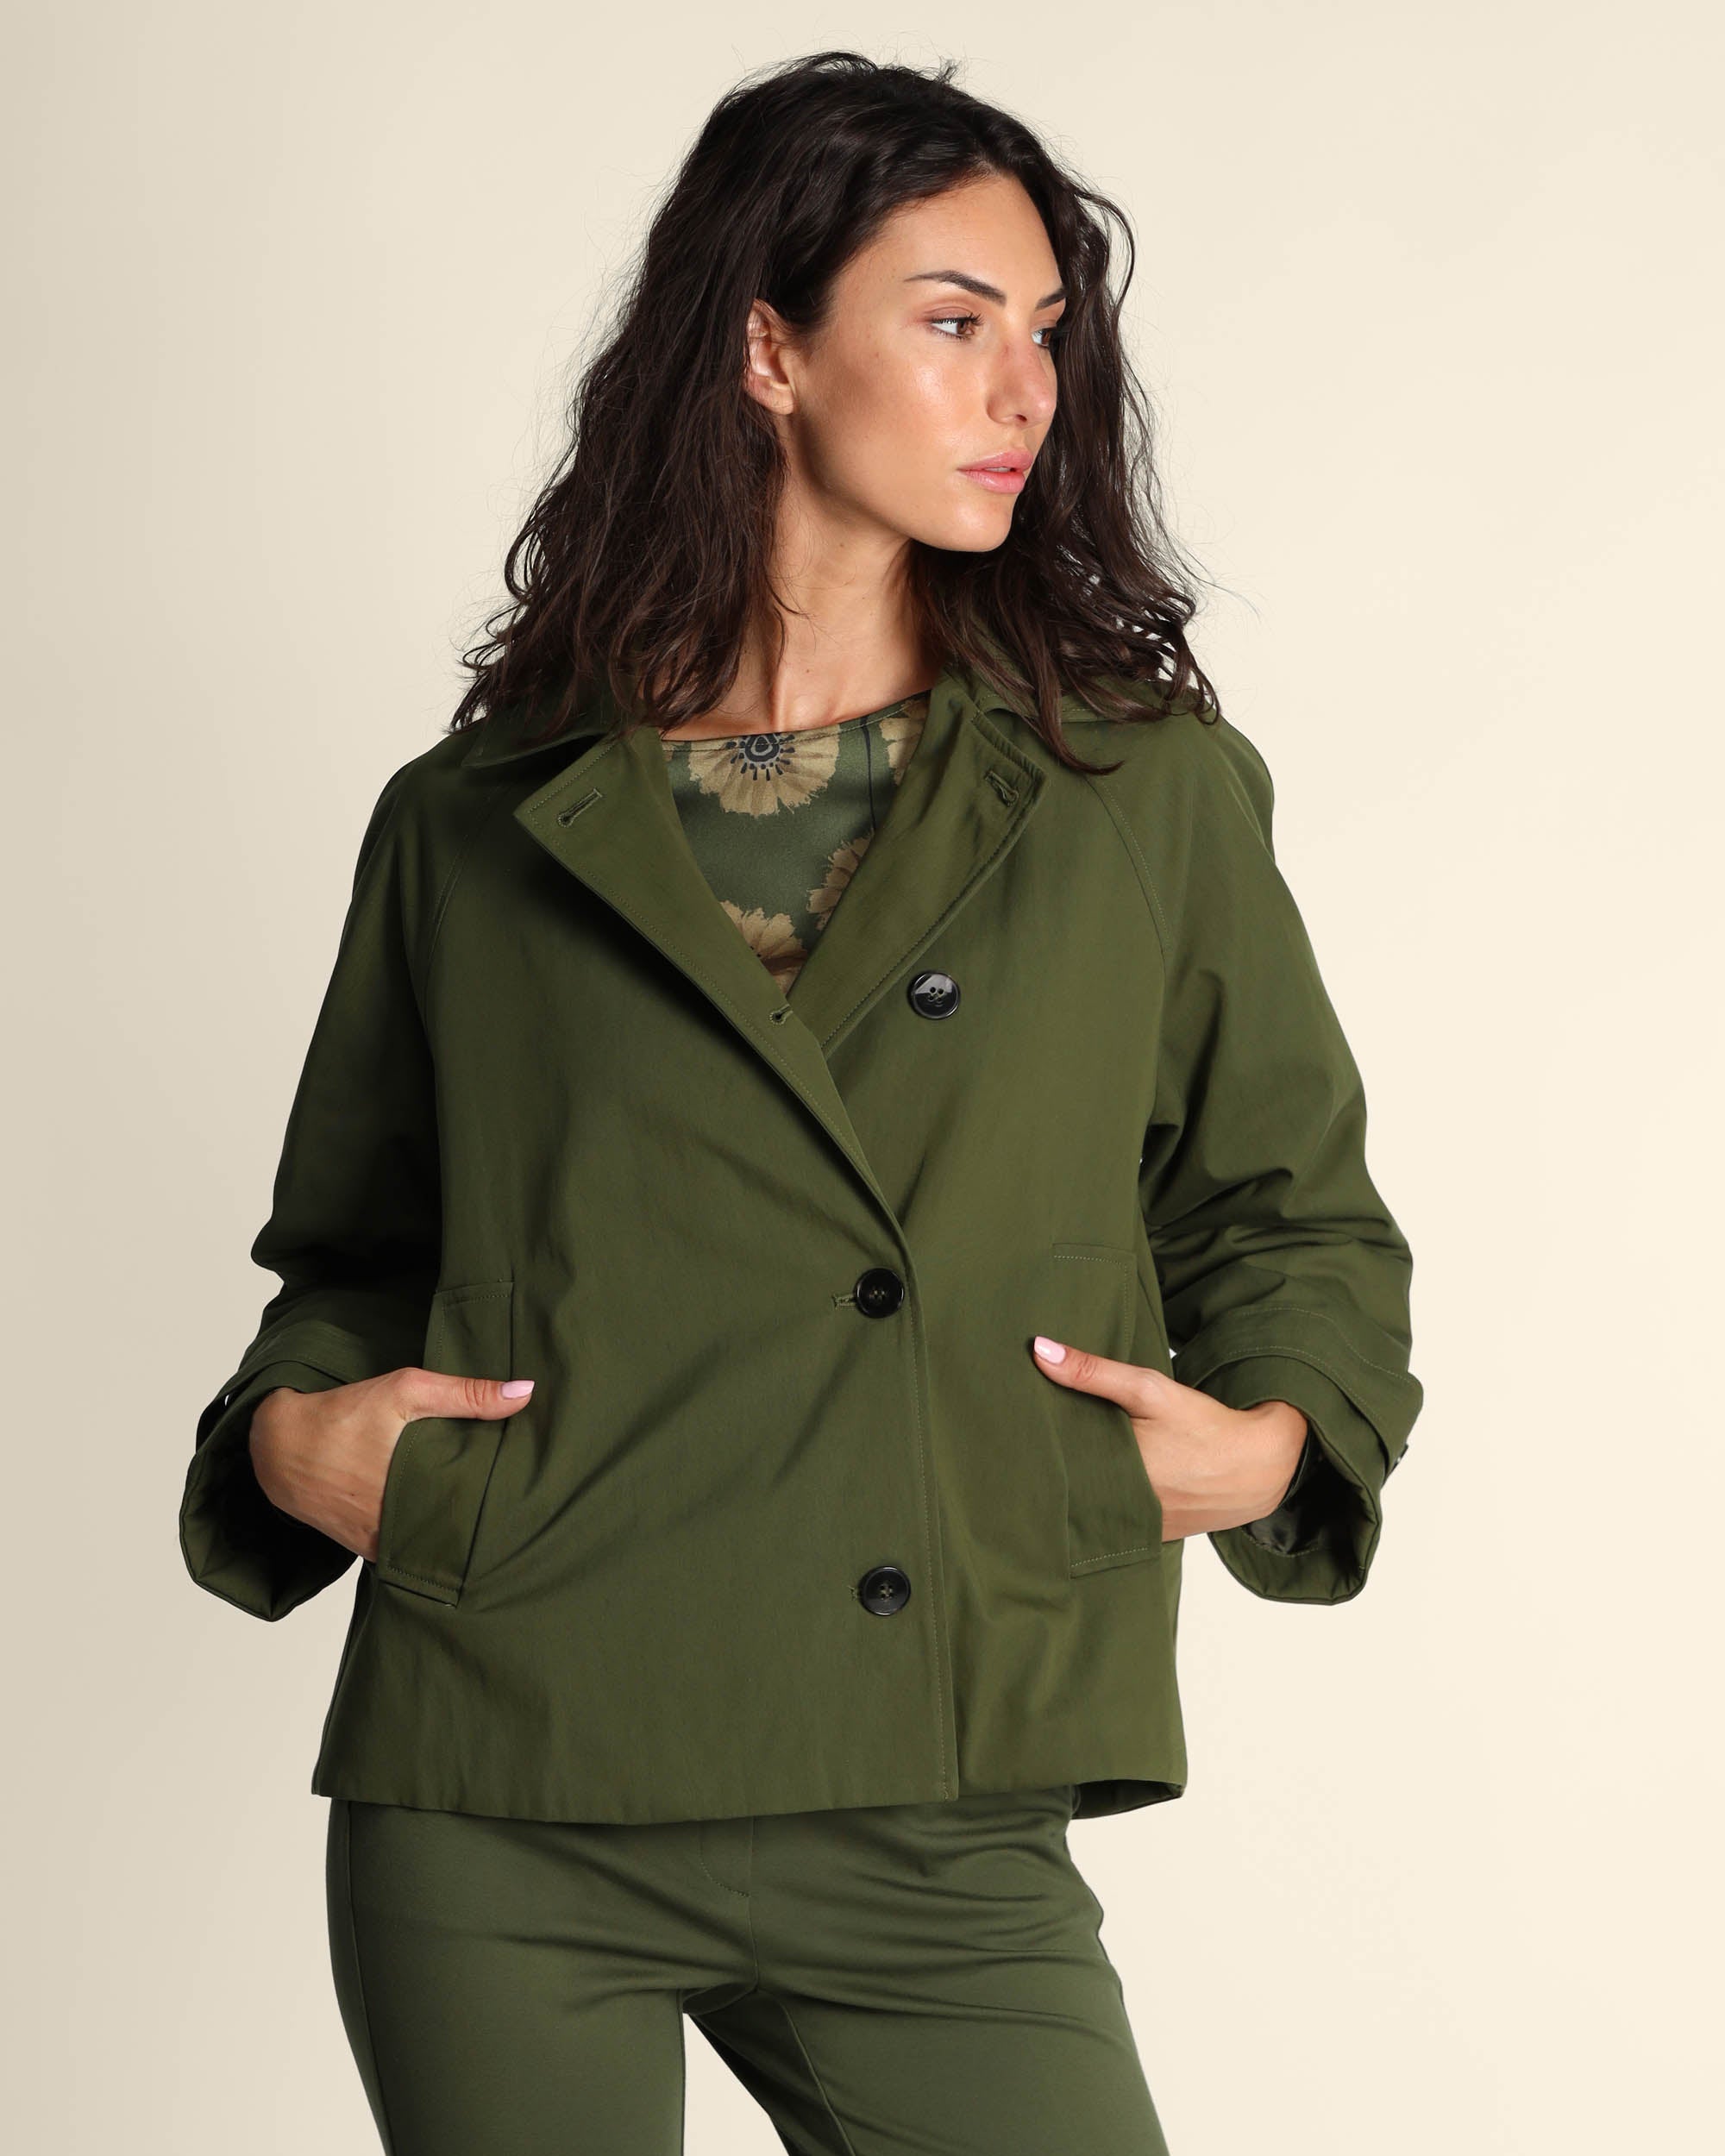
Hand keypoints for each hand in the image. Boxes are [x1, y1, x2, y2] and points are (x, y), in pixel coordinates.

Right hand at [248, 1368, 533, 1561]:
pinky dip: (425, 1535)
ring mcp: (381, 1544)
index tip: (530, 1490)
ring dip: (454, 1529)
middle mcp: (397, 1529)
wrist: (278, 1446)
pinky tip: (446, 1519)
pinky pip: (406, 1548)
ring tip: (490, 1512)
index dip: (503, 1502)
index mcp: (414, 1494)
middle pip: (458, 1530)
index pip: (477, 1512)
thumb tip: (525, 1393)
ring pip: (433, 1542)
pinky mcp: (367, 1548)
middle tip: (518, 1500)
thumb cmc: (343, 1415)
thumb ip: (466, 1394)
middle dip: (484, 1516)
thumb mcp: (405, 1390)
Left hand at [1030, 1335, 1306, 1539]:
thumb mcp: (1150, 1390)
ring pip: (1094, 1506)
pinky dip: (1109, 1503)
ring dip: (1082, 1487)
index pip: (1057, 1465)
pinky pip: (1120, 1520)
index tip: (1014, 1432)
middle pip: (1072, 1487)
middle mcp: (1125, 1510)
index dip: (1036, 1449)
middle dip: (1055, 1467)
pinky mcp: (1156, 1536)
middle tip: (1030, 1443)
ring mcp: (1141, 1529)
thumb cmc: (1207, 1426)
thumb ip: (1093, 1372)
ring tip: (1059, 1463)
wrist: (1263, 1466)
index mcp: (1117, 1475)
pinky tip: (1101, 1484)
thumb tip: (1039, 1350)